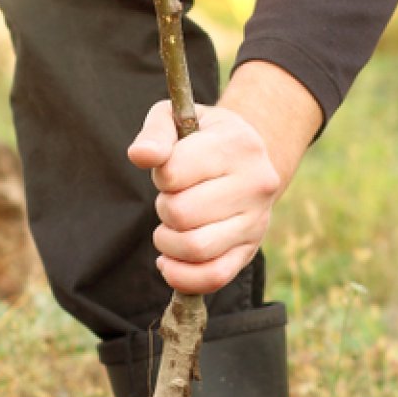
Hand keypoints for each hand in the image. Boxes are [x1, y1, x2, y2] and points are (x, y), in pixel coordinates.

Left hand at [127, 101, 281, 294]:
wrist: (248, 160)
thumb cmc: (203, 138)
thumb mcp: (178, 119)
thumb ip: (155, 133)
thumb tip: (141, 156)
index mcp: (238, 144)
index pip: (174, 172)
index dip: (160, 175)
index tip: (170, 170)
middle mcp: (256, 184)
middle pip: (182, 213)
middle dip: (164, 208)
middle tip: (171, 199)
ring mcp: (257, 221)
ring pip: (195, 248)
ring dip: (168, 242)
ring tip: (170, 228)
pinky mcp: (250, 251)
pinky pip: (214, 277)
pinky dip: (182, 277)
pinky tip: (169, 262)